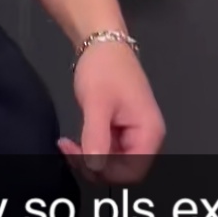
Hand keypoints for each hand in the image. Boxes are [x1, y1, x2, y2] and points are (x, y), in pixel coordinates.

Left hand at [58, 41, 165, 183]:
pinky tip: (73, 142)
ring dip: (88, 160)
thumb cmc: (104, 68)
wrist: (101, 44)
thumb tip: (95, 167)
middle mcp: (146, 137)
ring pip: (112, 164)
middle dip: (94, 166)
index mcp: (149, 132)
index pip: (133, 172)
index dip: (106, 172)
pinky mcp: (120, 132)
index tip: (81, 157)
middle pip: (123, 171)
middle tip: (69, 149)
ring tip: (68, 144)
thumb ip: (97, 137)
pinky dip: (89, 151)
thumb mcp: (97, 103)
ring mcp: (133, 135)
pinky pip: (106, 152)